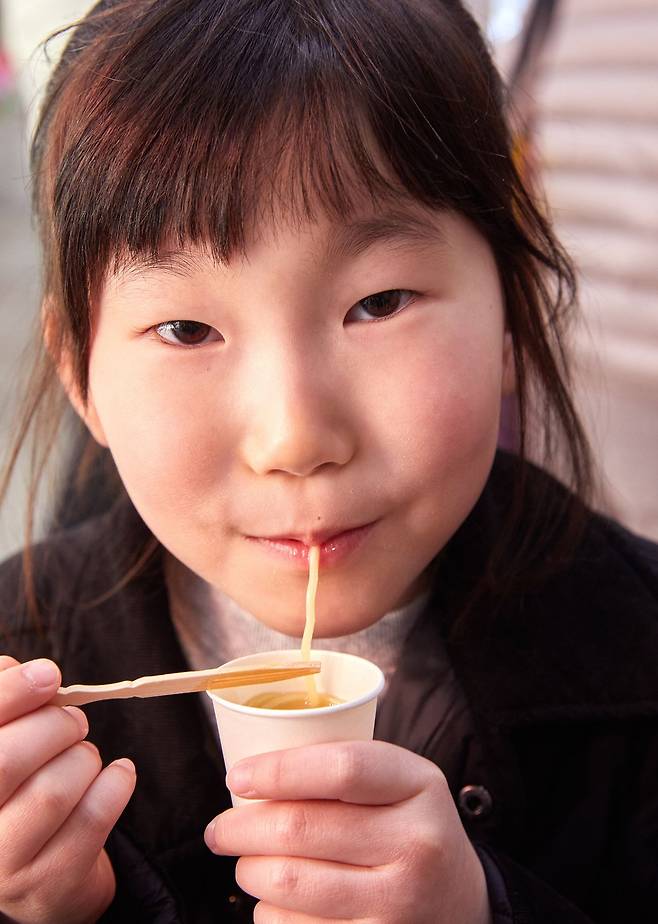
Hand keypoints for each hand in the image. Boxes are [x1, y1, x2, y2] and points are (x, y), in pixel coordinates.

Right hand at [0, 655, 135, 923]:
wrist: (43, 876)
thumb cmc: (20, 791)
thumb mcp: (6, 742)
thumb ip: (6, 703)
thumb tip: (24, 671)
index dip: (11, 692)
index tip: (49, 675)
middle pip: (8, 759)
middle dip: (55, 725)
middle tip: (74, 722)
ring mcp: (2, 867)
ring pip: (53, 789)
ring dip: (84, 758)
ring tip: (85, 758)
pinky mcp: (48, 885)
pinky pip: (93, 818)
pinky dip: (116, 783)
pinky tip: (117, 775)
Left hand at [205, 740, 491, 922]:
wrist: (460, 904)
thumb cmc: (410, 830)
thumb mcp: (399, 783)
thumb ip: (342, 769)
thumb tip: (253, 775)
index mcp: (420, 787)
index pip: (341, 769)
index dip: (279, 770)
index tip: (238, 777)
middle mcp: (416, 845)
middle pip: (301, 828)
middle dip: (241, 828)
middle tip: (220, 829)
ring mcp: (399, 904)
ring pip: (288, 882)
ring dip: (249, 871)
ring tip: (247, 863)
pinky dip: (270, 913)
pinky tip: (276, 901)